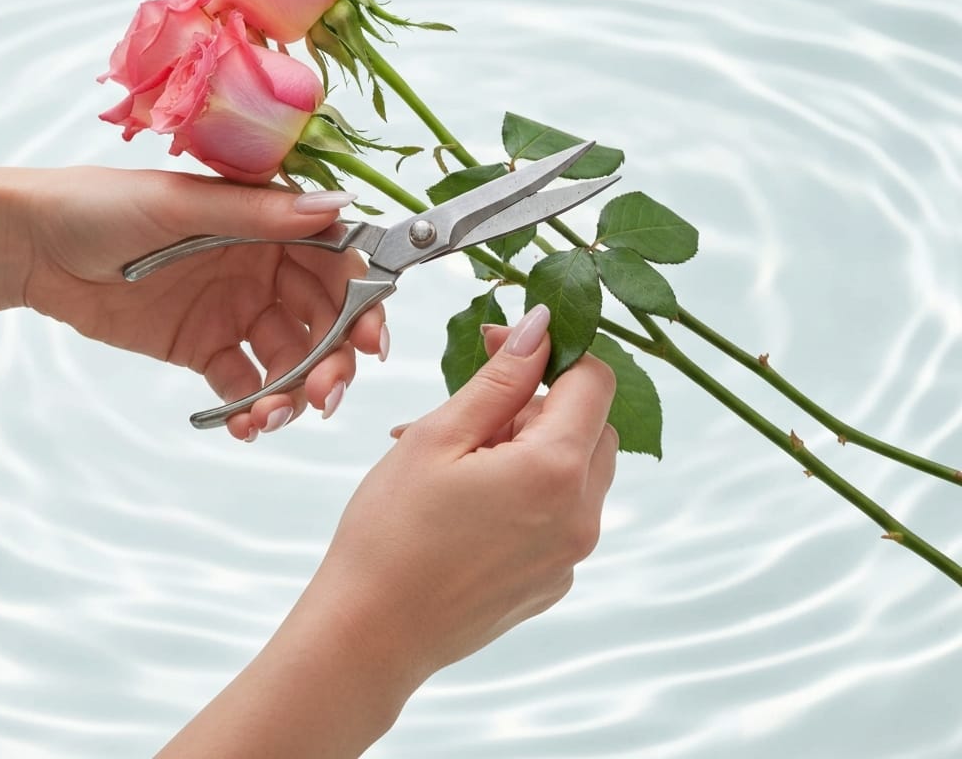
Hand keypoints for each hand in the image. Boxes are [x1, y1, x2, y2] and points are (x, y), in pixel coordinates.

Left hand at [11, 166, 385, 438]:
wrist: (32, 247)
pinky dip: (252, 408)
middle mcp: (265, 268)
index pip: (337, 264)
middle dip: (334, 361)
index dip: (364, 302)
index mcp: (268, 225)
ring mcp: (238, 311)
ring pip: (291, 360)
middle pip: (324, 320)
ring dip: (293, 393)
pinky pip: (245, 384)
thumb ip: (261, 215)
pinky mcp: (207, 348)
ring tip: (269, 419)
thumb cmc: (103, 205)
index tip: (371, 343)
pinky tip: (242, 424)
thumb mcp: (183, 204)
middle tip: (325, 397)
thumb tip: (340, 208)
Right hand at [156, 305, 617, 757]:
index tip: (500, 347)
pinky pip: (560, 512)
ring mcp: (571, 555)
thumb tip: (541, 327)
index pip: (595, 380)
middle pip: (591, 424)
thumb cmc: (391, 533)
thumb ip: (501, 377)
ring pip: (577, 468)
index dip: (552, 350)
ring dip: (533, 445)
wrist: (369, 637)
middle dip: (540, 402)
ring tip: (461, 459)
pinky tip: (468, 501)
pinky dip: (528, 490)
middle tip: (472, 414)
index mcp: (556, 471)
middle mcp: (581, 516)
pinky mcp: (553, 580)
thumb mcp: (440, 435)